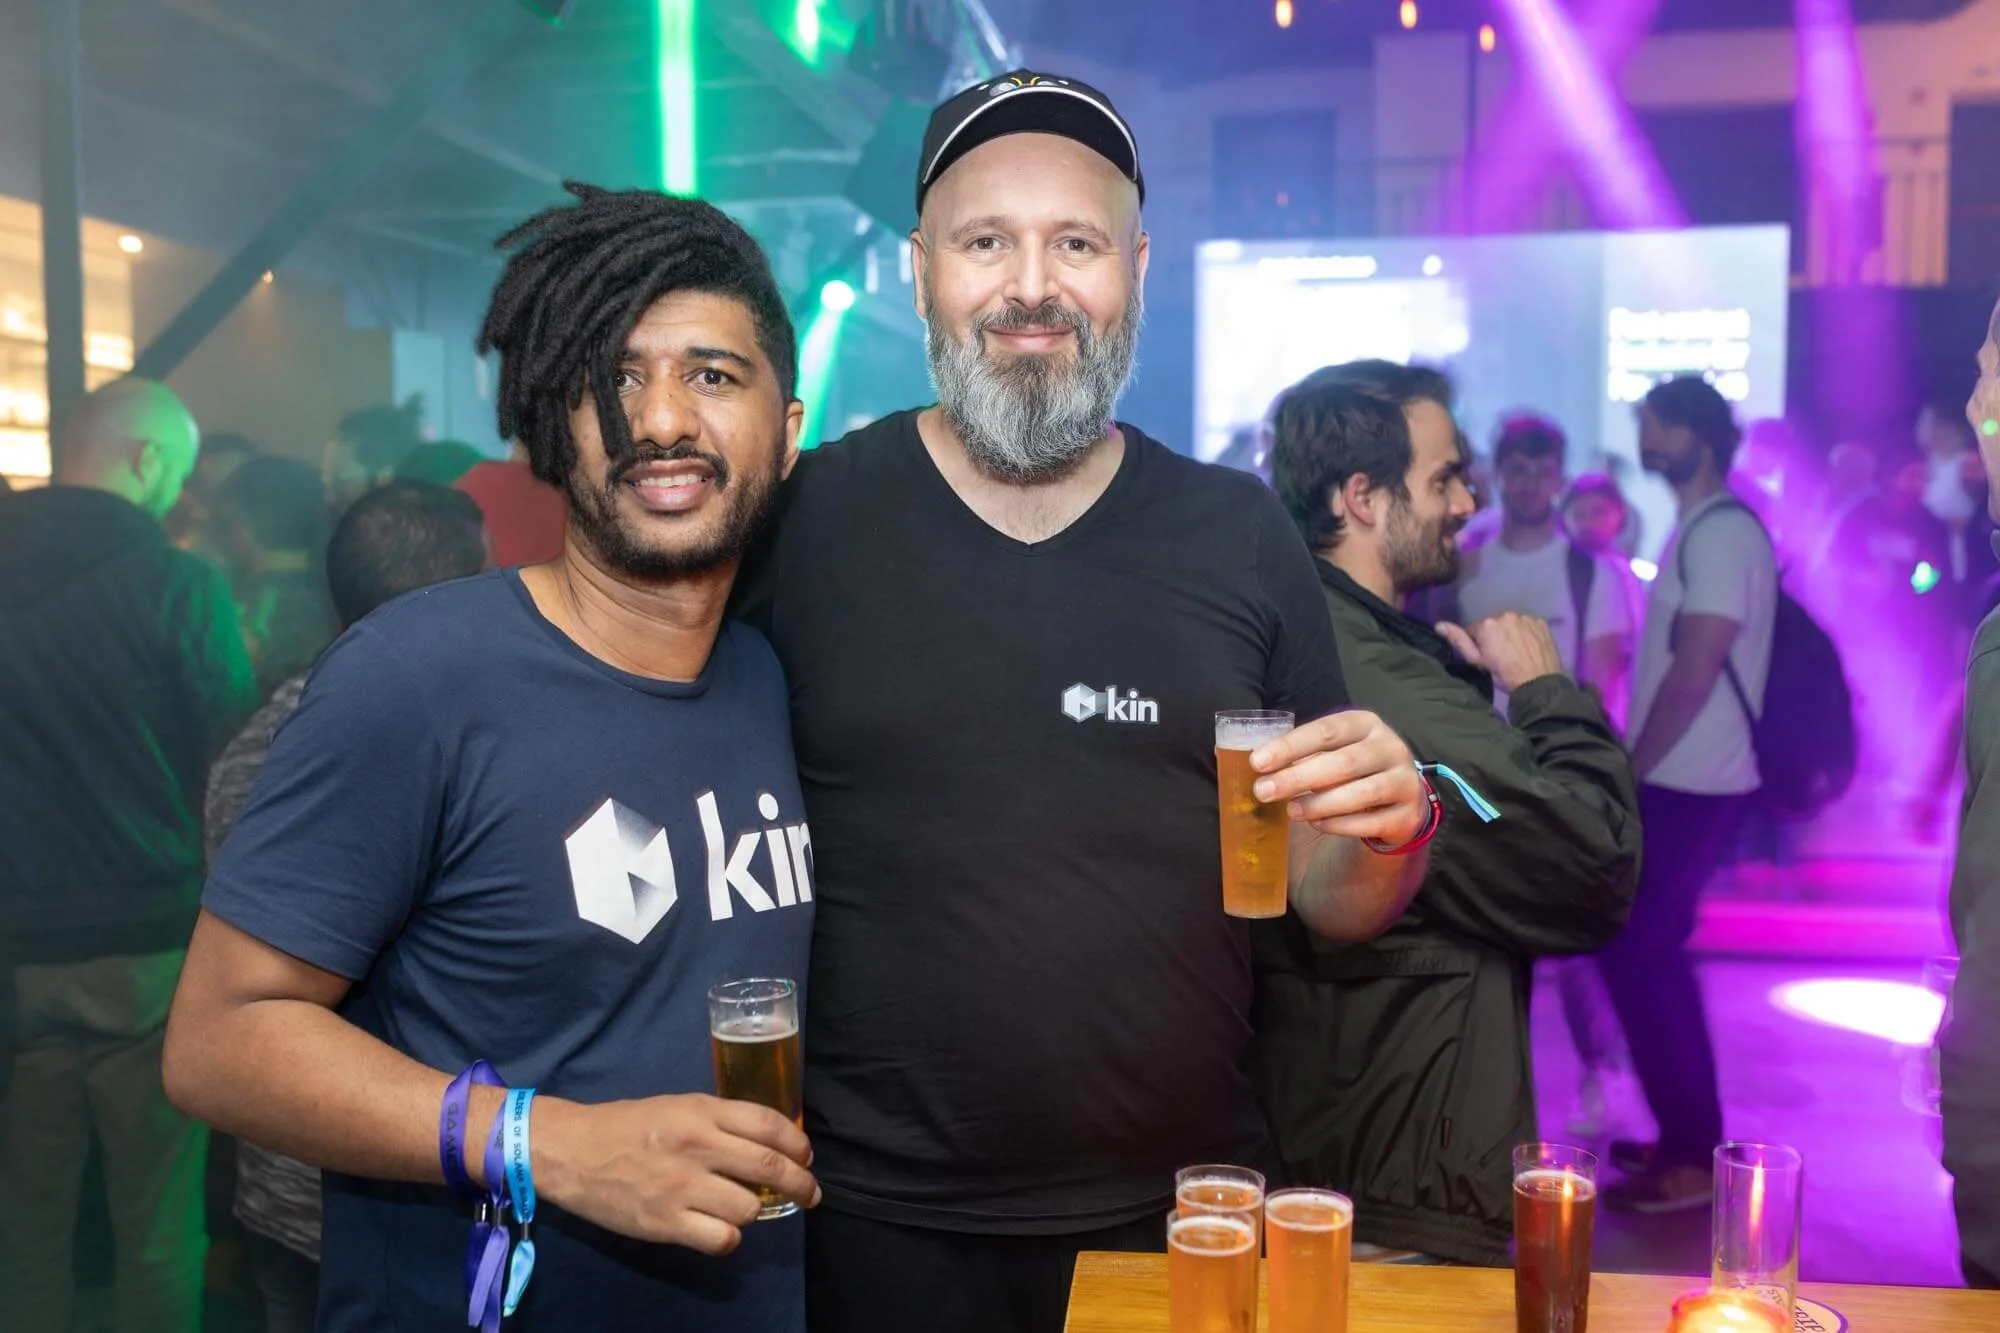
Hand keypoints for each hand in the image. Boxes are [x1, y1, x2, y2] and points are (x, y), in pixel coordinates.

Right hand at [534, 1093, 817, 1254]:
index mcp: (702, 1112)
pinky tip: (720, 1230)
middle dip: (801, 1183)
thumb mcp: (678, 1106)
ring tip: (744, 1208)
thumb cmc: (628, 1125)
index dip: (797, 1143)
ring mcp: (682, 1187)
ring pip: (749, 1208)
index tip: (806, 1156)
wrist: (573, 1151)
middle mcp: (697, 1147)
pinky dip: (728, 1238)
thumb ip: (720, 1121)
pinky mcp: (665, 1223)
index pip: (769, 1125)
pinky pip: (721, 1239)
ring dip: (755, 1212)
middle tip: (810, 1193)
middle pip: (770, 1167)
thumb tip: (766, 1141)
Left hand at [1250, 710, 1426, 844]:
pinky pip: (1370, 822)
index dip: (1290, 746)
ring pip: (1360, 794)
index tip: (1257, 762)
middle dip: (1297, 777)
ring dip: (1319, 804)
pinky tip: (1316, 824)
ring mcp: (1405, 782)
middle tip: (1263, 790)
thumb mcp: (1334, 751)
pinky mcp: (1408, 815)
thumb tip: (1261, 766)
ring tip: (1290, 811)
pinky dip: (1339, 824)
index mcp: (1367, 724)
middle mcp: (1391, 748)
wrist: (1401, 797)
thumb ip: (1305, 755)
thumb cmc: (1354, 769)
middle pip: (1342, 762)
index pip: (1326, 731)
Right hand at [1437, 613, 1563, 693]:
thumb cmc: (1504, 674)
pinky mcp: (1541, 622)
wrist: (1538, 683)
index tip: (1486, 657)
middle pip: (1494, 624)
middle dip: (1495, 636)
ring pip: (1512, 623)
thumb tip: (1439, 625)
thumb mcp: (1477, 661)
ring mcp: (1526, 617)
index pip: (1475, 629)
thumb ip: (1459, 640)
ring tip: (1517, 651)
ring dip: (1511, 633)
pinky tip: (1529, 646)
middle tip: (1502, 655)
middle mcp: (1506, 614)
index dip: (1479, 644)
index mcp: (1487, 623)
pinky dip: (1526, 633)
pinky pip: (1528, 624)